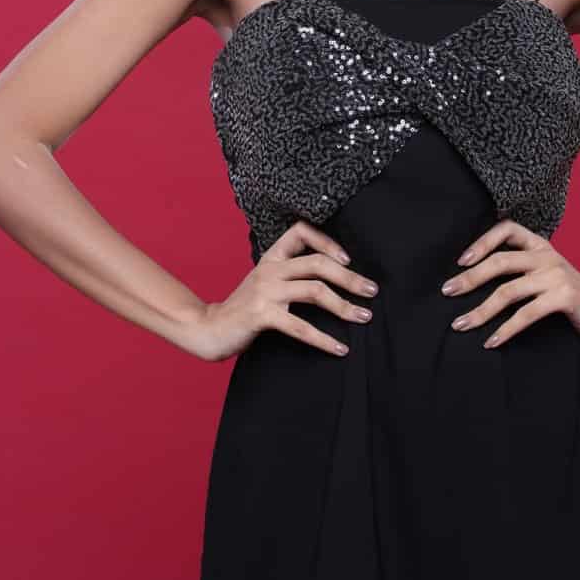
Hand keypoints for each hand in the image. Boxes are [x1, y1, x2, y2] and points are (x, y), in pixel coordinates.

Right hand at [185, 220, 378, 361]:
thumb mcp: (265, 284)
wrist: (208, 329)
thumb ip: (290, 277)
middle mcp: (269, 269)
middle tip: (372, 291)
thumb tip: (332, 281)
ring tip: (364, 317)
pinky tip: (339, 348)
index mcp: (271, 258)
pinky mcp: (261, 314)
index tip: (348, 258)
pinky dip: (324, 339)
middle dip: (349, 277)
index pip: (300, 231)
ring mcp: (265, 291)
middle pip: (317, 263)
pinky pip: (300, 326)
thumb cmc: (243, 309)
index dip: (327, 240)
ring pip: (314, 290)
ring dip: (343, 305)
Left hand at [440, 221, 579, 344]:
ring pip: (508, 291)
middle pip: (500, 262)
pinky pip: (526, 314)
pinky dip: (506, 329)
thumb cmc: (569, 295)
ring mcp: (556, 276)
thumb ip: (520, 270)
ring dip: (481, 311)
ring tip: (462, 324)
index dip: (482, 242)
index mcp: (540, 246)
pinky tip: (492, 341)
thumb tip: (473, 280)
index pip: (507, 229)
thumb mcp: (545, 274)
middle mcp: (547, 256)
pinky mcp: (564, 297)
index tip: (460, 261)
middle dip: (470, 279)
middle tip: (448, 292)